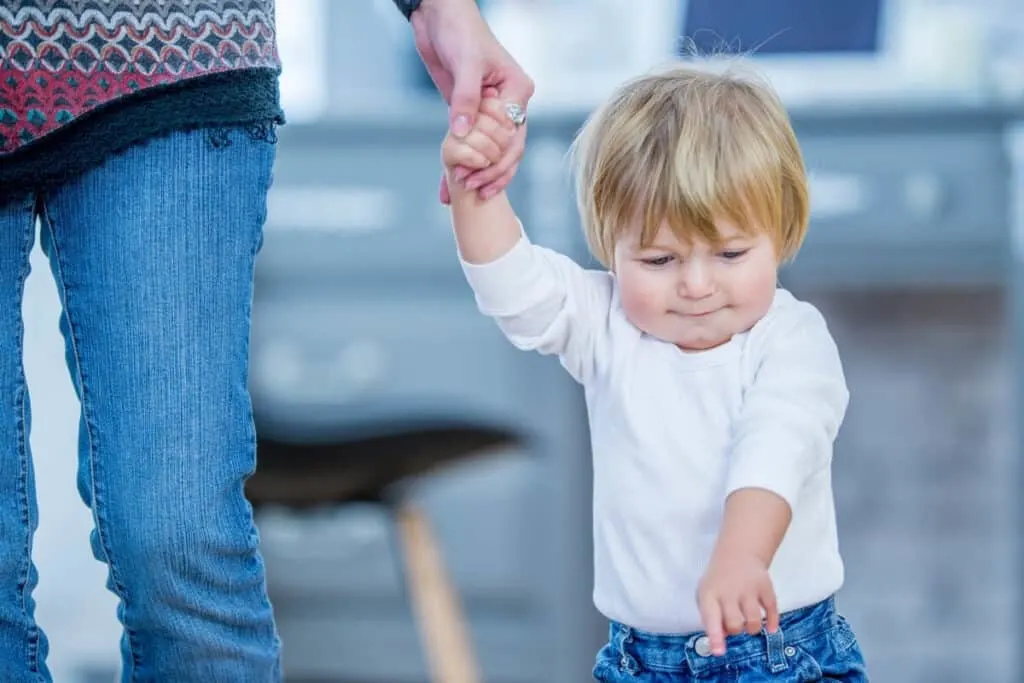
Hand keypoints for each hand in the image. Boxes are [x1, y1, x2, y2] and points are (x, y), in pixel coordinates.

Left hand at [411, 0, 533, 202]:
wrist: (440, 17)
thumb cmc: (460, 32)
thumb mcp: (466, 64)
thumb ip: (465, 100)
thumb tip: (460, 134)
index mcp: (517, 92)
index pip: (513, 136)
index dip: (495, 159)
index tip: (475, 174)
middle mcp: (508, 105)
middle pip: (507, 150)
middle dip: (488, 172)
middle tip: (469, 189)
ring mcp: (489, 112)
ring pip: (490, 153)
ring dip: (477, 174)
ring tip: (461, 194)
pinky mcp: (469, 114)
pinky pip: (469, 145)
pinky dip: (460, 165)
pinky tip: (448, 187)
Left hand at [696, 552, 779, 655]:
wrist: (738, 554)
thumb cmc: (719, 582)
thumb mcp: (706, 594)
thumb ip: (711, 617)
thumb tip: (723, 639)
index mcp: (709, 594)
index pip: (711, 618)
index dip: (715, 637)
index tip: (719, 652)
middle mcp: (729, 591)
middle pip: (735, 623)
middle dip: (736, 630)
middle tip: (736, 624)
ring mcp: (749, 588)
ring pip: (754, 620)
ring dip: (752, 629)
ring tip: (749, 624)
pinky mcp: (765, 586)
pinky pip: (772, 609)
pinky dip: (772, 622)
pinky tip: (770, 627)